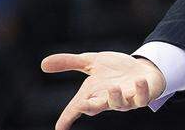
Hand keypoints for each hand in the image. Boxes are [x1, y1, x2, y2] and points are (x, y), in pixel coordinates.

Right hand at [41, 51, 166, 129]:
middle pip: (96, 108)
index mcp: (93, 94)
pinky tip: (139, 80)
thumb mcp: (91, 62)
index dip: (67, 118)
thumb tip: (42, 64)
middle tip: (82, 104)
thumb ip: (70, 63)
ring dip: (115, 97)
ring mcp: (126, 100)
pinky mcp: (142, 96)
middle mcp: (107, 100)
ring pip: (119, 104)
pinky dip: (141, 90)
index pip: (76, 108)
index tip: (59, 128)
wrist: (141, 69)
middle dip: (90, 107)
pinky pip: (142, 98)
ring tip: (113, 86)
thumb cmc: (114, 70)